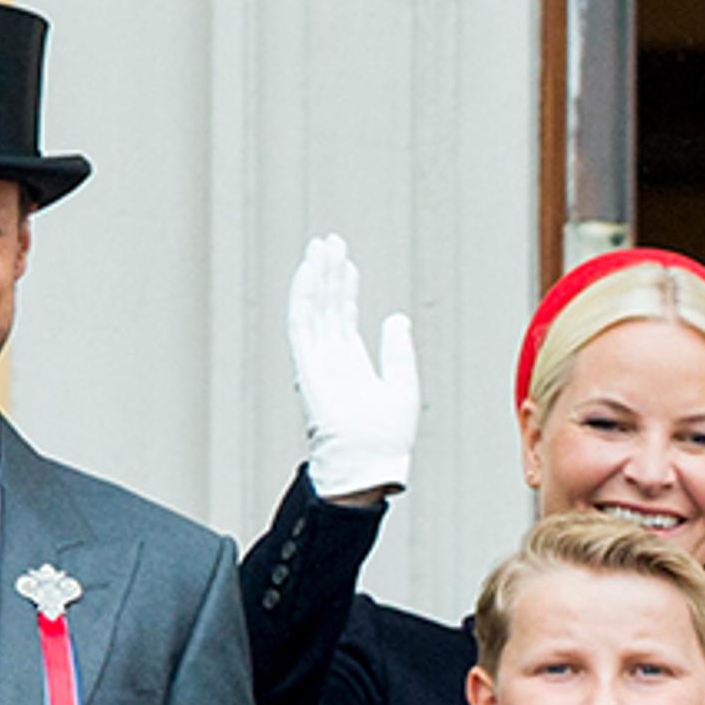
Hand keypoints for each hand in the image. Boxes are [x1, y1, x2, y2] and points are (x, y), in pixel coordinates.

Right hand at [288, 234, 420, 502]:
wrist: (369, 462)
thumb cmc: (386, 438)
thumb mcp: (403, 385)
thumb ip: (398, 351)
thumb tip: (397, 319)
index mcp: (352, 364)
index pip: (343, 317)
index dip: (345, 288)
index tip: (347, 262)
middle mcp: (331, 358)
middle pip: (325, 306)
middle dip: (328, 273)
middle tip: (330, 242)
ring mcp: (317, 361)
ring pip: (312, 308)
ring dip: (315, 277)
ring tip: (321, 246)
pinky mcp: (307, 365)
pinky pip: (301, 323)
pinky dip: (303, 295)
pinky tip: (309, 272)